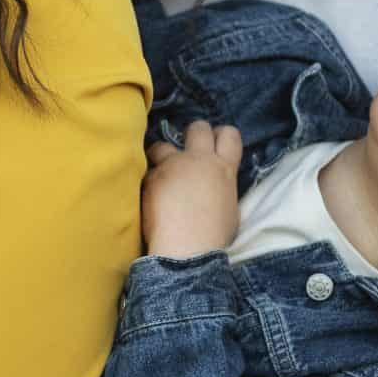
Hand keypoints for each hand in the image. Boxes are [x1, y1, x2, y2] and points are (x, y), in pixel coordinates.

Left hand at [141, 119, 243, 257]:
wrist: (186, 248)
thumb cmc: (213, 235)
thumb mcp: (229, 207)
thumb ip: (221, 186)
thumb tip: (213, 184)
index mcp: (224, 169)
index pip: (229, 134)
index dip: (220, 136)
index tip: (213, 144)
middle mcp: (199, 160)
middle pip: (198, 127)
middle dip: (193, 133)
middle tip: (187, 151)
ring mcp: (173, 166)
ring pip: (162, 145)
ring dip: (162, 155)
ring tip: (161, 173)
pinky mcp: (151, 177)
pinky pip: (147, 171)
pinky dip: (148, 180)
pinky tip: (149, 196)